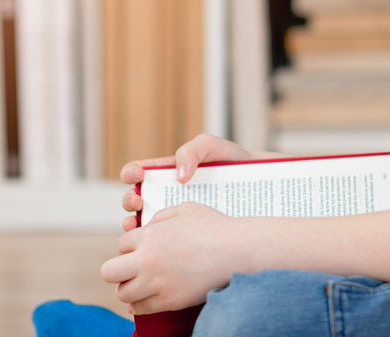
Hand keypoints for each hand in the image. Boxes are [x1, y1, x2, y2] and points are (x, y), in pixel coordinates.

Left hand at [100, 203, 253, 315]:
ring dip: (128, 289)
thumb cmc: (214, 227)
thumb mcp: (184, 210)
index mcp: (150, 235)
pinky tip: (148, 297)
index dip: (130, 248)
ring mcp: (157, 283)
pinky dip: (141, 305)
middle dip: (117, 270)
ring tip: (140, 285)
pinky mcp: (169, 301)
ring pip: (123, 293)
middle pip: (110, 271)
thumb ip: (160, 217)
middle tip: (129, 270)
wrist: (237, 252)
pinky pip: (141, 309)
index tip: (140, 251)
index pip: (121, 244)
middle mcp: (148, 260)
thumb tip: (147, 227)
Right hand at [118, 133, 260, 232]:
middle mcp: (167, 195)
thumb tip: (179, 175)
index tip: (136, 176)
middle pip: (136, 200)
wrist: (259, 183)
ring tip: (140, 223)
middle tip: (138, 200)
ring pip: (146, 224)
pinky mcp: (188, 234)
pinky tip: (158, 243)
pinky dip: (156, 243)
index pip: (140, 173)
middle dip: (130, 199)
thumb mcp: (211, 147)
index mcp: (168, 172)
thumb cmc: (232, 162)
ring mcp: (176, 216)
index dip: (131, 173)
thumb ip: (191, 151)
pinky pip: (167, 241)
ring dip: (134, 224)